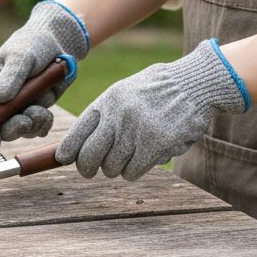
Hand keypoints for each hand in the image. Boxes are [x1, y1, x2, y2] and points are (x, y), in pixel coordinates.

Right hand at [0, 0, 89, 147]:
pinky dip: (43, 124)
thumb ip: (11, 76)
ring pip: (21, 129)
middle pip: (0, 126)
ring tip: (42, 109)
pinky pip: (38, 127)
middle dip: (13, 128)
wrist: (59, 42)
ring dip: (32, 124)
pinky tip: (47, 112)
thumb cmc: (33, 43)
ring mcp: (21, 105)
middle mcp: (3, 99)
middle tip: (26, 120)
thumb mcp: (21, 56)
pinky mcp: (38, 108)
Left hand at [55, 38, 250, 180]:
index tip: (64, 159)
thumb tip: (79, 147)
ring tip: (126, 157)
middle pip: (89, 155)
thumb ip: (104, 116)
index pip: (78, 131)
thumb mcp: (123, 94)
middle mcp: (117, 116)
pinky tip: (142, 161)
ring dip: (116, 168)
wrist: (192, 84)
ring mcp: (136, 131)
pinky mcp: (155, 145)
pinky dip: (134, 171)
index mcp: (107, 101)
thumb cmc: (155, 92)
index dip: (68, 149)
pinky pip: (132, 172)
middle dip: (87, 168)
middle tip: (90, 171)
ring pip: (111, 167)